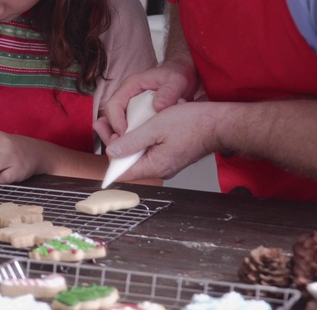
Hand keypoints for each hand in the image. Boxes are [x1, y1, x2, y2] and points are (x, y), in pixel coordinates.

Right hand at [97, 61, 198, 145]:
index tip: (124, 134)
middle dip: (114, 132)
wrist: (183, 74)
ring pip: (115, 122)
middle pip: (110, 116)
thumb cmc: (178, 75)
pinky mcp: (135, 113)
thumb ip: (169, 92)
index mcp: (131, 85)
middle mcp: (127, 95)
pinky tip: (135, 146)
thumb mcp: (177, 81)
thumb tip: (158, 106)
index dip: (116, 121)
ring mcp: (130, 104)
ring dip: (118, 136)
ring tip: (126, 149)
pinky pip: (126, 126)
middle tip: (123, 146)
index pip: (114, 104)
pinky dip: (128, 137)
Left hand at [104, 101, 219, 180]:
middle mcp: (159, 169)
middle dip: (114, 145)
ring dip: (125, 141)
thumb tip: (113, 152)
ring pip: (138, 156)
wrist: (220, 123)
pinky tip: (133, 128)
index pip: (123, 172)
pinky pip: (148, 152)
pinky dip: (138, 141)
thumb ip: (132, 141)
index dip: (110, 160)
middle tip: (103, 126)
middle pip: (128, 163)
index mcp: (155, 166)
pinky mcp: (170, 156)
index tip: (102, 143)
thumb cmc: (193, 124)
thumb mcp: (156, 127)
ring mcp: (165, 163)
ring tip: (114, 123)